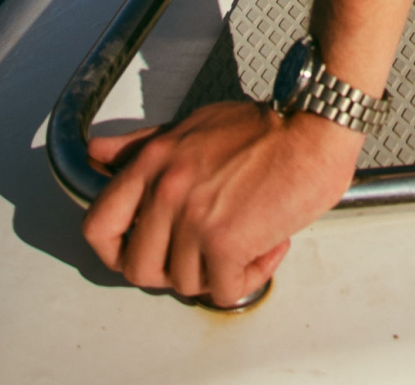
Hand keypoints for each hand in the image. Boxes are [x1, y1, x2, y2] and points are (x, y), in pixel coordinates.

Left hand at [83, 101, 361, 305]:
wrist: (315, 124)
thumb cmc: (265, 125)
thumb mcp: (194, 125)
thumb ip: (142, 145)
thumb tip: (99, 152)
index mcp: (154, 162)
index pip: (99, 226)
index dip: (114, 249)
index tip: (136, 251)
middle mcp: (166, 190)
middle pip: (140, 269)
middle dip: (173, 269)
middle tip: (204, 253)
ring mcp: (194, 218)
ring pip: (185, 283)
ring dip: (218, 271)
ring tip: (247, 241)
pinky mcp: (226, 241)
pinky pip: (225, 290)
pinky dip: (249, 278)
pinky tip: (267, 247)